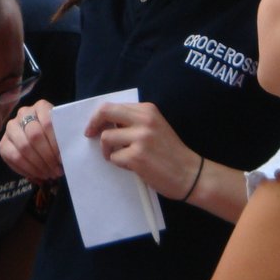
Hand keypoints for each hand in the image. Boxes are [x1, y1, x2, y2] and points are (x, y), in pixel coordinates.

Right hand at [0, 99, 61, 183]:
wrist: (41, 138)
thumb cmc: (57, 135)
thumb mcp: (65, 131)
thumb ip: (69, 135)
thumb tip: (71, 149)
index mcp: (41, 106)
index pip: (48, 123)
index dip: (55, 143)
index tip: (62, 158)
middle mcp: (23, 113)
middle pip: (34, 136)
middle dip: (47, 157)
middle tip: (56, 170)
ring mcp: (11, 127)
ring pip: (23, 147)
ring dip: (37, 165)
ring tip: (49, 174)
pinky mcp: (3, 143)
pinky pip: (12, 158)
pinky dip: (26, 170)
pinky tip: (37, 175)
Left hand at [84, 101, 199, 199]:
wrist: (190, 174)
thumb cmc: (170, 153)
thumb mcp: (155, 127)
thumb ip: (134, 121)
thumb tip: (105, 122)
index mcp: (148, 110)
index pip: (113, 106)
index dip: (99, 116)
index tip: (94, 126)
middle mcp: (144, 120)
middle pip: (105, 113)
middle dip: (93, 124)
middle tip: (90, 135)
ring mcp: (141, 138)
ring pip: (106, 138)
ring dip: (108, 150)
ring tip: (120, 157)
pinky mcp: (137, 156)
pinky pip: (114, 157)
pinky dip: (119, 163)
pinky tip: (133, 167)